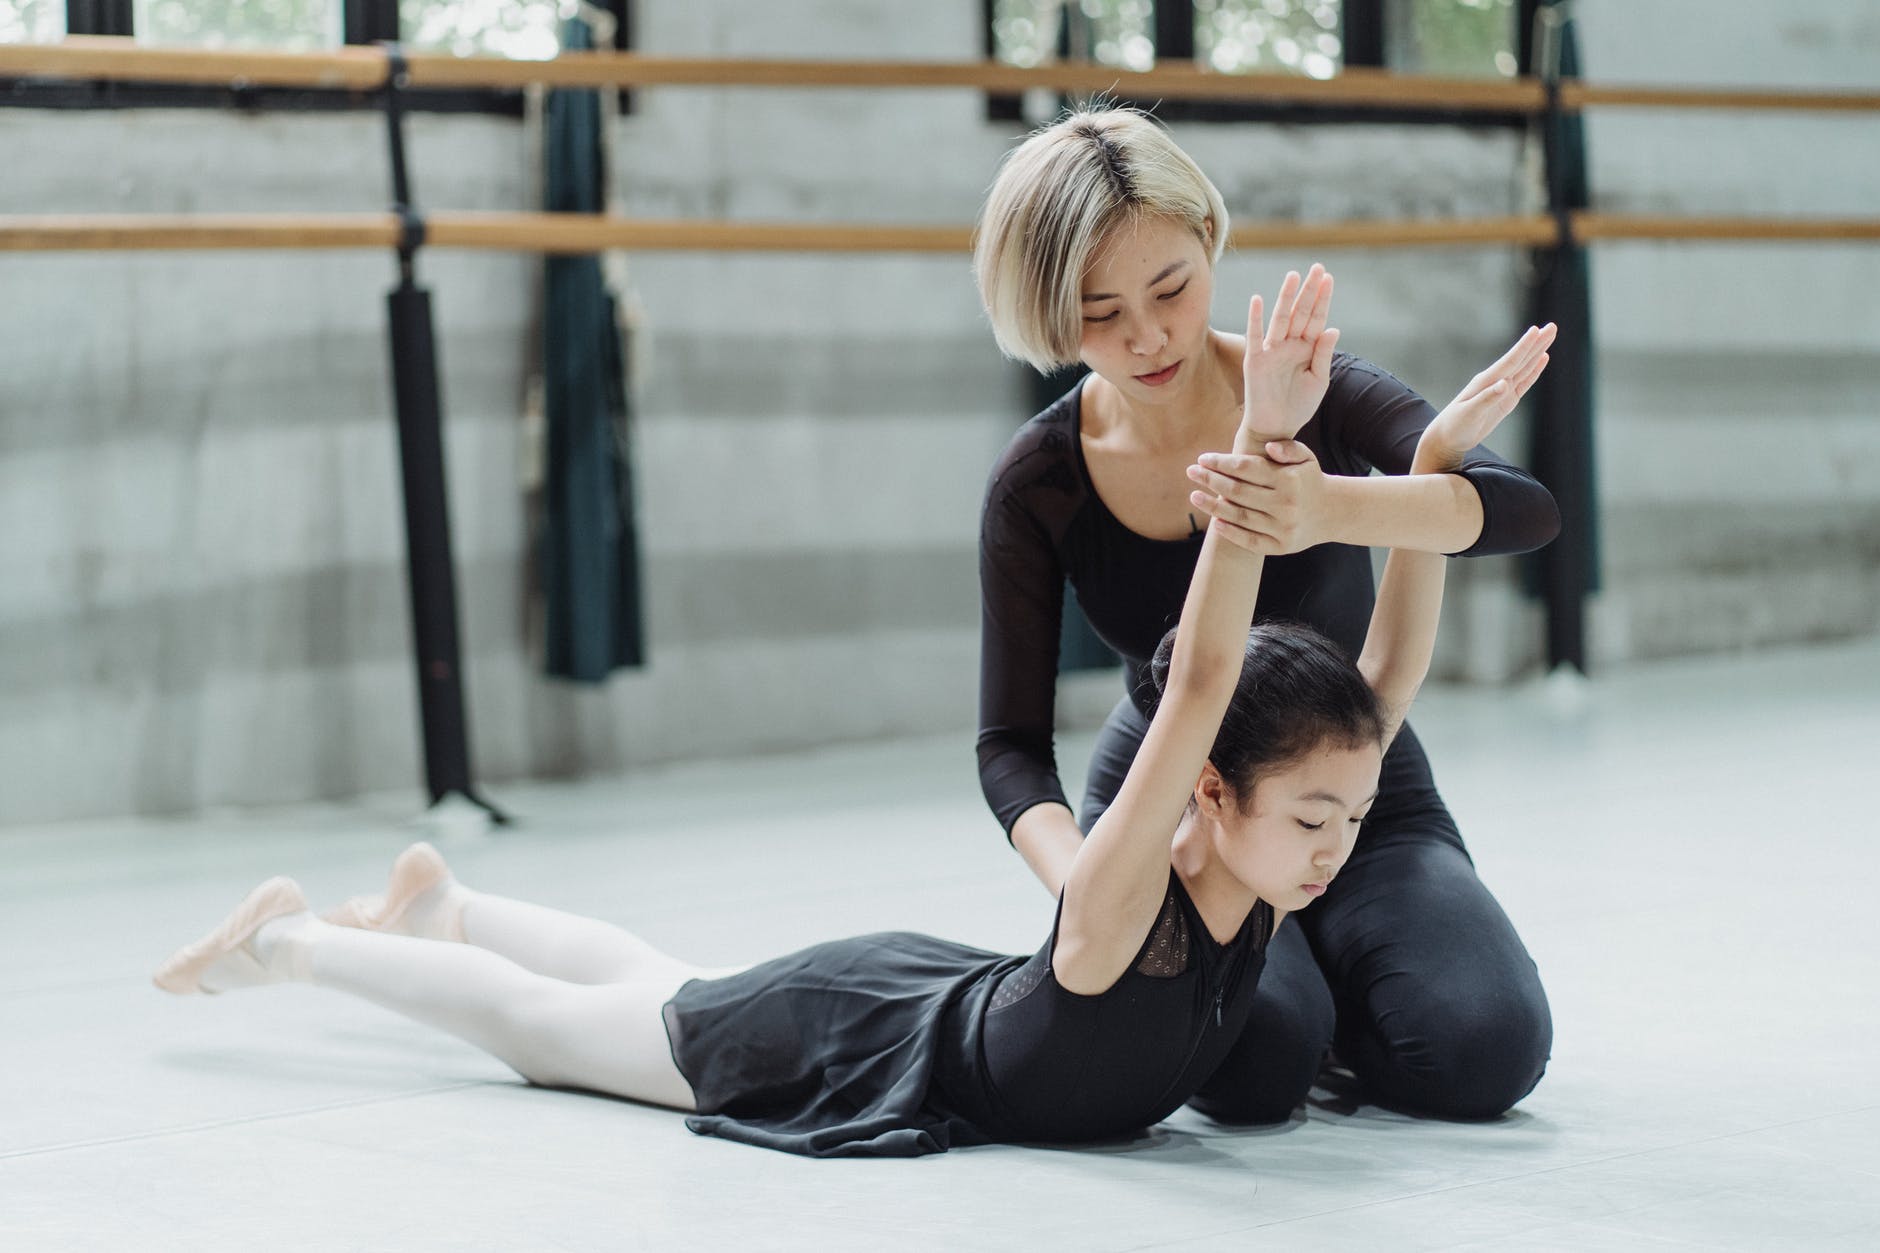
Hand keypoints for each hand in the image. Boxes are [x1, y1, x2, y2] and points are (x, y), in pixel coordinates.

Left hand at [1186, 439, 1324, 555]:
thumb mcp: (1305, 457)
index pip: (1246, 468)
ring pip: (1239, 516)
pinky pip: (1249, 540)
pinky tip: (1215, 521)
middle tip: (1191, 472)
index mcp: (1289, 479)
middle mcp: (1286, 504)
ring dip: (1212, 506)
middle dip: (1210, 480)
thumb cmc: (1308, 480)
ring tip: (1194, 496)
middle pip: (1237, 491)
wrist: (1332, 512)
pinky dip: (1230, 532)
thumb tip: (1268, 447)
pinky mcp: (1280, 546)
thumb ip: (1288, 447)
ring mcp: (1283, 527)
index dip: (1221, 463)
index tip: (1202, 459)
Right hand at [1239, 264, 1339, 446]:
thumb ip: (1324, 354)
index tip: (1328, 278)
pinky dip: (1255, 319)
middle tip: (1317, 268)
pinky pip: (1254, 336)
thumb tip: (1333, 327)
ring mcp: (1271, 351)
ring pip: (1280, 319)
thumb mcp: (1318, 380)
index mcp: (1307, 348)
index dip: (1322, 299)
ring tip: (1294, 276)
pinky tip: (1257, 300)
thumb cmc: (1298, 406)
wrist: (1276, 429)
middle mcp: (1289, 345)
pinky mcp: (1254, 361)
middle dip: (1309, 291)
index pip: (1316, 318)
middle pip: (1300, 313)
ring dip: (1286, 298)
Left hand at [1416, 323, 1556, 471]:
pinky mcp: (1507, 400)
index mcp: (1486, 381)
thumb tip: (1504, 384)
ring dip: (1538, 352)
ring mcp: (1502, 389)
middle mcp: (1495, 381)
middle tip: (1552, 326)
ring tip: (1549, 336)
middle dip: (1537, 343)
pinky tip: (1543, 358)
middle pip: (1521, 359)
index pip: (1510, 361)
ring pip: (1525, 367)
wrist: (1448, 438)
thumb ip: (1487, 399)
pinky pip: (1525, 382)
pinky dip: (1535, 370)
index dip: (1524, 346)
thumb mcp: (1470, 414)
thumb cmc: (1455, 426)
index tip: (1536, 330)